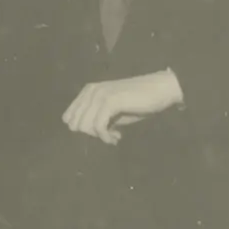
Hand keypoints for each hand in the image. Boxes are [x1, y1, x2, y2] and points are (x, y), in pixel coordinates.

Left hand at [63, 70, 184, 144]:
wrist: (160, 90)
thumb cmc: (137, 102)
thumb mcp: (113, 112)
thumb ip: (97, 119)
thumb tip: (84, 132)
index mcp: (87, 92)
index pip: (68, 117)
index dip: (83, 130)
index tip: (100, 134)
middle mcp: (90, 91)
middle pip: (75, 123)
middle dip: (90, 135)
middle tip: (109, 136)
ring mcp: (99, 95)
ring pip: (84, 126)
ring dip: (99, 137)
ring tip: (115, 137)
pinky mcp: (110, 101)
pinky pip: (98, 126)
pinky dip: (105, 137)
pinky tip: (117, 138)